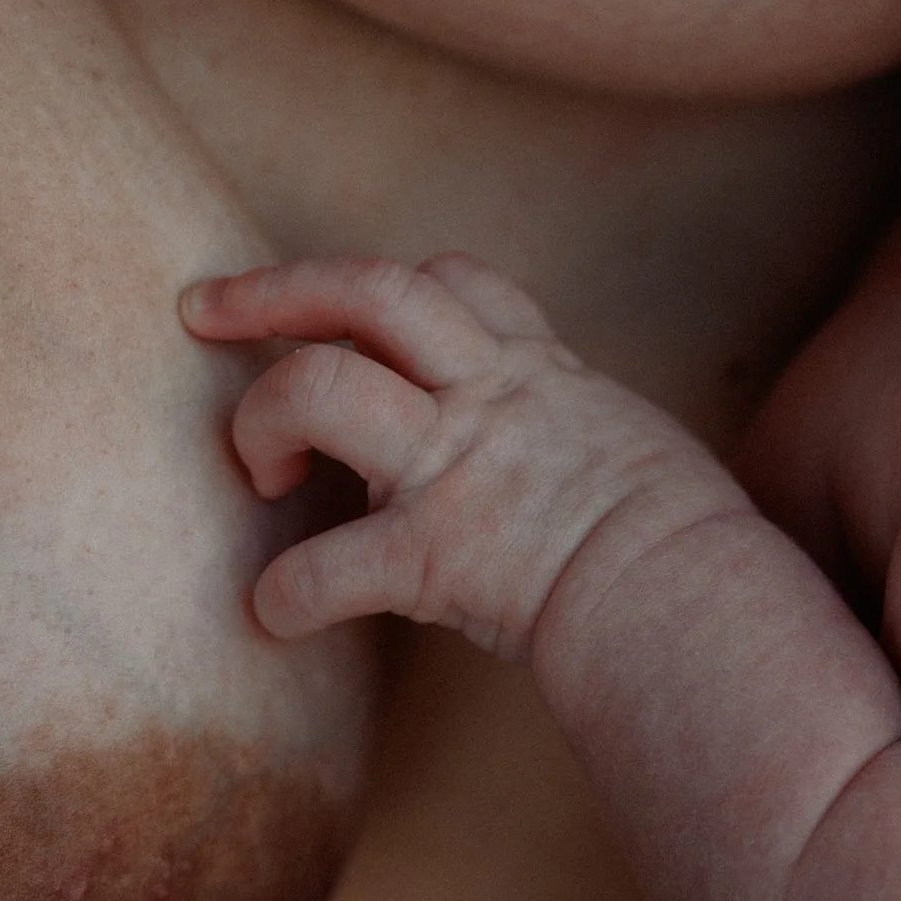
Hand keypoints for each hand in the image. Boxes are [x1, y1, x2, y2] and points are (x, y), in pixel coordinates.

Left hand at [181, 254, 749, 660]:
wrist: (695, 600)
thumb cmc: (692, 548)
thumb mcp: (642, 450)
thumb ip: (586, 436)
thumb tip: (588, 463)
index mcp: (540, 379)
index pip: (454, 285)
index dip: (384, 287)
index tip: (341, 313)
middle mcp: (488, 403)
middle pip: (368, 291)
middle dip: (273, 292)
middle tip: (206, 310)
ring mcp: (455, 471)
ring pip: (319, 387)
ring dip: (261, 421)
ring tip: (263, 473)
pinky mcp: (435, 553)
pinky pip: (325, 567)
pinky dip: (285, 595)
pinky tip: (274, 615)